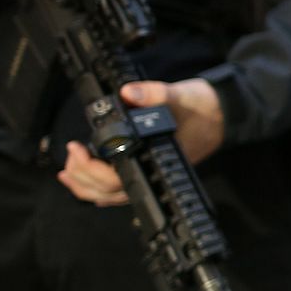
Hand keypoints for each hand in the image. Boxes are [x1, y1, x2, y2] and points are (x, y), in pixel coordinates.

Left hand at [57, 78, 224, 205]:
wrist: (222, 114)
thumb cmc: (202, 108)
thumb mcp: (178, 95)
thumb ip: (153, 94)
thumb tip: (127, 93)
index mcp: (156, 159)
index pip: (117, 178)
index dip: (90, 168)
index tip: (77, 147)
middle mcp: (152, 173)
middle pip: (109, 193)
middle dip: (82, 178)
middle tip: (70, 155)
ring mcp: (151, 175)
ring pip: (112, 197)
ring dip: (86, 187)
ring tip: (67, 173)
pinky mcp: (149, 171)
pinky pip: (121, 191)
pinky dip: (100, 189)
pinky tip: (87, 179)